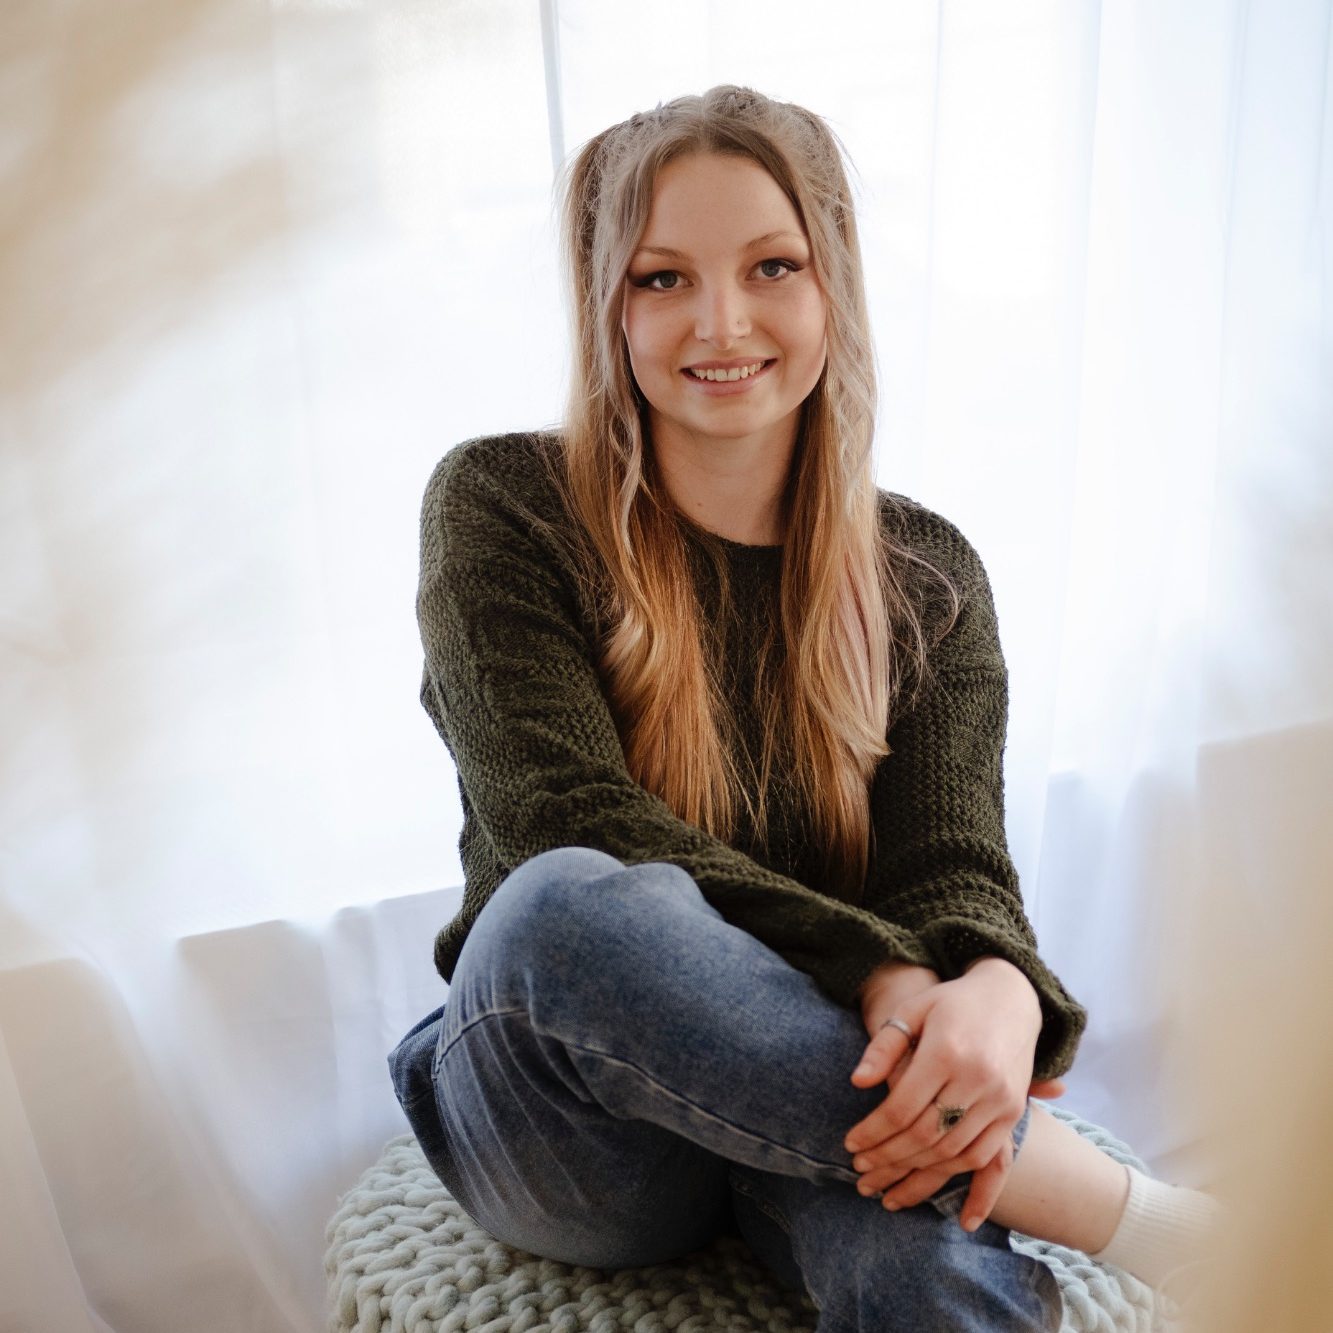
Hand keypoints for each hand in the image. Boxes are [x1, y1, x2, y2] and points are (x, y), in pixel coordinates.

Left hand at [845, 958, 1059, 1230]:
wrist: (1010, 997)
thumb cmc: (949, 1002)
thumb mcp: (913, 1011)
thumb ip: (884, 1046)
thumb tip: (857, 1084)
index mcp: (946, 1051)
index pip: (902, 1107)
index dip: (873, 1131)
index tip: (849, 1144)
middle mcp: (977, 1079)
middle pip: (926, 1136)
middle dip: (889, 1160)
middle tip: (860, 1174)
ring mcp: (1001, 1100)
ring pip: (955, 1155)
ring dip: (921, 1181)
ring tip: (889, 1195)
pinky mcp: (1013, 1113)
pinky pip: (993, 1160)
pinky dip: (978, 1192)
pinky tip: (962, 1219)